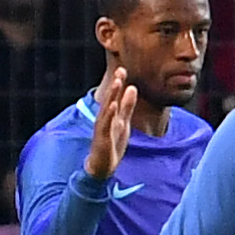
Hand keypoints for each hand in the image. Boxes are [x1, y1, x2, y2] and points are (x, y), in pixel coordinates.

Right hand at [81, 66, 134, 181]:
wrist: (102, 165)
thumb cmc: (112, 143)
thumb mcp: (124, 122)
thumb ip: (127, 106)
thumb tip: (132, 88)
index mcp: (112, 114)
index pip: (116, 96)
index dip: (119, 83)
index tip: (123, 69)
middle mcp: (106, 118)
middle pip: (111, 98)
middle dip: (116, 85)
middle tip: (120, 70)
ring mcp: (103, 127)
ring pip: (107, 108)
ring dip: (112, 95)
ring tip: (117, 83)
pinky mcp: (102, 137)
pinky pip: (105, 123)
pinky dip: (109, 114)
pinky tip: (113, 105)